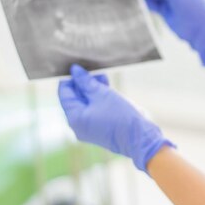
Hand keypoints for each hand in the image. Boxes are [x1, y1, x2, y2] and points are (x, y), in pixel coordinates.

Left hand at [58, 65, 173, 172]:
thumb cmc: (120, 116)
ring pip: (86, 103)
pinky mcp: (98, 129)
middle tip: (93, 68)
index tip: (78, 66)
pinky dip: (98, 99)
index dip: (70, 78)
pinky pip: (93, 110)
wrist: (139, 137)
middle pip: (75, 98)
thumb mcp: (102, 94)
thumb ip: (86, 82)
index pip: (64, 93)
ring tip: (102, 76)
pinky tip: (106, 87)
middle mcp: (77, 125)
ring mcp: (88, 128)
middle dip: (83, 83)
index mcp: (74, 117)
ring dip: (92, 89)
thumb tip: (75, 70)